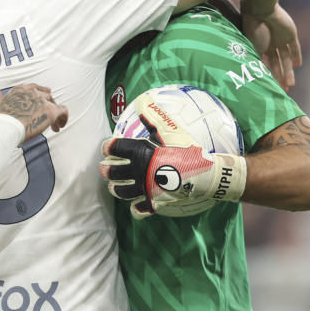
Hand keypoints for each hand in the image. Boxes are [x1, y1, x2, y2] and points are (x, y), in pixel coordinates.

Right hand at [0, 84, 68, 140]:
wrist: (6, 128)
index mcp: (20, 90)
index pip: (34, 88)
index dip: (40, 94)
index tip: (43, 101)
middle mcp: (33, 92)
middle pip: (46, 96)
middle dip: (48, 106)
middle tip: (48, 118)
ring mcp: (42, 100)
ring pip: (54, 104)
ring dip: (55, 115)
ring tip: (54, 126)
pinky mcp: (50, 111)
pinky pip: (63, 111)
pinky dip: (63, 118)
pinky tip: (59, 127)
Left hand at [98, 96, 246, 218]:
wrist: (204, 173)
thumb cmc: (187, 150)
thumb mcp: (171, 131)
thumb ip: (154, 117)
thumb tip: (143, 101)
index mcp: (141, 152)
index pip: (115, 148)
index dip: (108, 147)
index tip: (107, 147)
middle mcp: (139, 171)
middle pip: (113, 171)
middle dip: (106, 169)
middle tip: (105, 167)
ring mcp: (146, 188)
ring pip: (121, 191)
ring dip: (115, 188)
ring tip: (114, 186)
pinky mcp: (154, 202)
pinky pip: (138, 209)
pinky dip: (134, 207)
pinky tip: (134, 204)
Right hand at [242, 4, 301, 90]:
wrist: (260, 9)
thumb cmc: (252, 29)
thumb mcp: (252, 48)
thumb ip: (256, 61)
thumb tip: (256, 78)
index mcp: (260, 46)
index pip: (266, 65)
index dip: (269, 76)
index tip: (271, 88)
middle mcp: (271, 43)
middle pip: (277, 63)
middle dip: (280, 76)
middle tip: (283, 90)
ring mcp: (281, 39)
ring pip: (286, 58)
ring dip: (287, 71)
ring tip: (290, 84)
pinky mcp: (291, 34)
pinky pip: (295, 47)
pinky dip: (296, 56)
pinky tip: (297, 65)